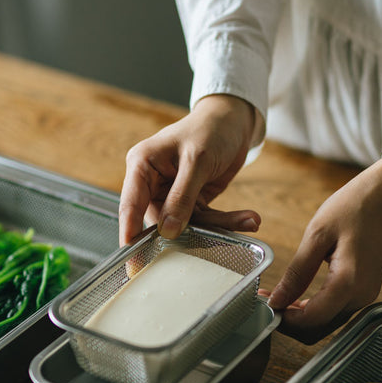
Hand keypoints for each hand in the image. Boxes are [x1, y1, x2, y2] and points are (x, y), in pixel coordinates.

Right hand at [119, 94, 262, 244]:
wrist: (234, 120)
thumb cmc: (210, 129)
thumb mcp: (197, 160)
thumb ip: (181, 196)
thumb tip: (167, 231)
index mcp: (142, 166)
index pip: (131, 206)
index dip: (130, 234)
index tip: (133, 262)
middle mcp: (153, 183)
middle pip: (162, 221)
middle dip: (192, 231)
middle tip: (214, 240)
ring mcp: (172, 194)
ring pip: (188, 224)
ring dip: (219, 225)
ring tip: (251, 220)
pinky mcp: (192, 201)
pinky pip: (206, 219)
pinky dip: (227, 221)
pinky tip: (249, 219)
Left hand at [265, 156, 381, 343]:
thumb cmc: (356, 205)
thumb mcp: (318, 234)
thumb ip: (298, 271)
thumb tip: (277, 300)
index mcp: (349, 282)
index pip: (311, 319)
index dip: (284, 318)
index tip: (264, 306)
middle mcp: (361, 296)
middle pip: (319, 328)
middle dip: (290, 321)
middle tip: (267, 302)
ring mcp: (367, 294)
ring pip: (328, 322)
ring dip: (301, 316)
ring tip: (277, 297)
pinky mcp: (366, 288)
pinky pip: (337, 309)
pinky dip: (315, 308)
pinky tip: (297, 294)